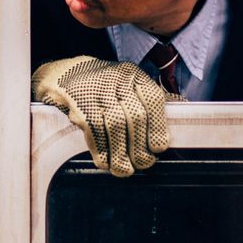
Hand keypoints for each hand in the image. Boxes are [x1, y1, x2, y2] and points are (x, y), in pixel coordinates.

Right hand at [32, 56, 174, 175]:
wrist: (64, 73)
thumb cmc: (103, 84)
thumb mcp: (127, 83)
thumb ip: (149, 99)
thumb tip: (178, 113)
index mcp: (133, 75)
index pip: (153, 99)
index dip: (158, 126)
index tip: (159, 148)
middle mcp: (117, 80)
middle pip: (135, 117)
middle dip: (139, 146)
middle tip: (143, 164)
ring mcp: (97, 91)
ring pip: (114, 126)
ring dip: (120, 153)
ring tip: (124, 170)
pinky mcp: (79, 103)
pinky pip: (93, 131)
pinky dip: (100, 150)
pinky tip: (105, 162)